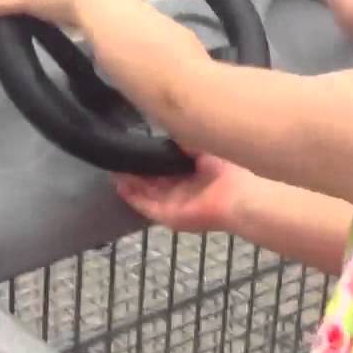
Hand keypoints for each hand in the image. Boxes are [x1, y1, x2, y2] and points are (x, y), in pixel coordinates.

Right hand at [113, 153, 258, 233]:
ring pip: (146, 193)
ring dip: (130, 182)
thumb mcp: (203, 148)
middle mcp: (183, 191)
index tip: (135, 147)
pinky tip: (120, 183)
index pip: (167, 168)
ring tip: (114, 167)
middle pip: (153, 181)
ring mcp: (175, 205)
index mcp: (194, 175)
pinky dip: (133, 196)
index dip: (151, 159)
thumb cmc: (227, 169)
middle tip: (118, 156)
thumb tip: (168, 135)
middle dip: (136, 171)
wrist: (239, 195)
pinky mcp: (169, 217)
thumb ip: (185, 143)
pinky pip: (146, 206)